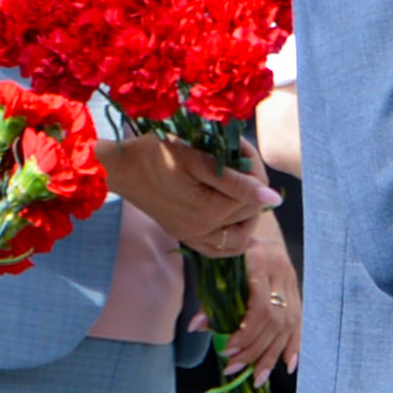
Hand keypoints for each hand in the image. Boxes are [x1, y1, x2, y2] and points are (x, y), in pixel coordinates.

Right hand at [99, 136, 272, 258]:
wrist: (120, 168)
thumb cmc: (154, 155)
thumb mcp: (195, 158)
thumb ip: (235, 180)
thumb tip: (273, 198)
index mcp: (208, 211)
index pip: (254, 192)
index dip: (252, 163)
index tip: (237, 143)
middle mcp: (203, 231)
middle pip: (250, 212)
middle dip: (251, 182)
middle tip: (235, 156)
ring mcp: (193, 237)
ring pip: (240, 236)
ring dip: (247, 212)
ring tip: (239, 187)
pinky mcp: (185, 236)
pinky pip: (220, 249)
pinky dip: (233, 235)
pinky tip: (234, 219)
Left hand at [222, 216, 298, 378]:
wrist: (257, 224)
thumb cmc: (230, 247)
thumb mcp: (217, 266)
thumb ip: (210, 298)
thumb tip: (197, 328)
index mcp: (259, 262)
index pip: (260, 308)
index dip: (246, 334)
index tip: (227, 351)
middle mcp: (280, 273)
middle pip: (274, 322)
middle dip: (254, 350)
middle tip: (234, 369)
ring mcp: (291, 282)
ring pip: (288, 326)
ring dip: (271, 356)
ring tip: (257, 379)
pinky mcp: (297, 291)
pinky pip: (299, 322)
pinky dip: (294, 346)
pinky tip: (288, 366)